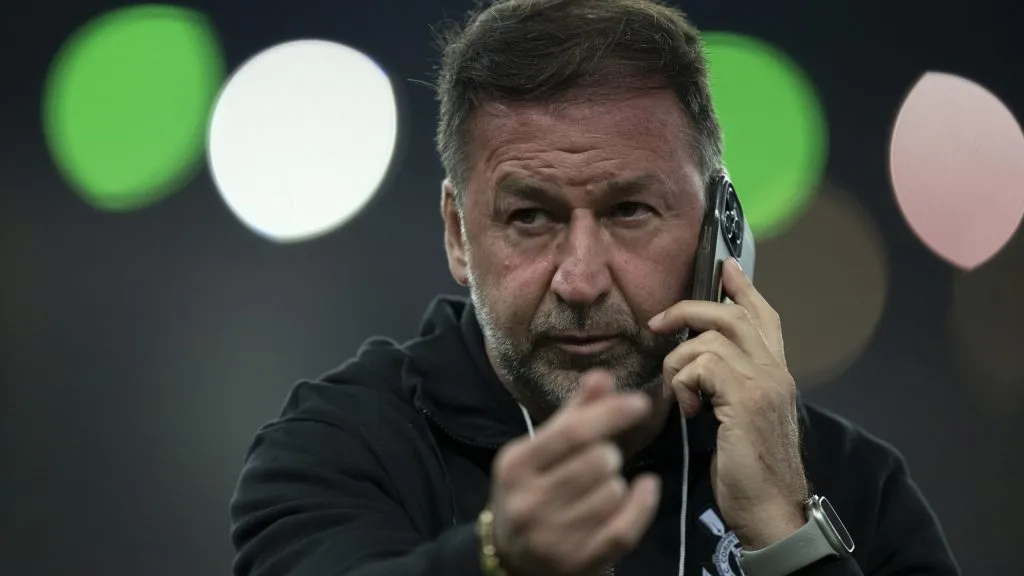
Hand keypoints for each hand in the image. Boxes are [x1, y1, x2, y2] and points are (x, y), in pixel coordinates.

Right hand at [487, 372, 661, 575]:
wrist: (510, 558)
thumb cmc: (530, 490)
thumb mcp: (540, 450)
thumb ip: (572, 414)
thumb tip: (601, 376)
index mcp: (516, 465)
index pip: (571, 433)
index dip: (610, 414)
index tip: (640, 403)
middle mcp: (528, 502)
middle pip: (597, 462)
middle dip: (610, 454)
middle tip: (602, 461)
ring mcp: (551, 537)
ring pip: (613, 493)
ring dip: (617, 484)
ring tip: (601, 488)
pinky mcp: (576, 562)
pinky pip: (624, 529)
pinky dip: (642, 505)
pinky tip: (645, 488)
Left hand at [648, 258, 807, 549]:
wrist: (770, 509)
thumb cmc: (750, 468)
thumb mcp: (741, 417)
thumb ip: (730, 384)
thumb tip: (700, 362)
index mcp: (775, 372)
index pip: (764, 315)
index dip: (743, 287)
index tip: (725, 265)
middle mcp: (775, 369)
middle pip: (731, 314)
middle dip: (688, 311)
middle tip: (658, 324)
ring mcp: (763, 382)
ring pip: (709, 338)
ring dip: (679, 362)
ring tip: (679, 394)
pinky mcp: (746, 398)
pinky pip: (702, 365)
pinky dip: (683, 383)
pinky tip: (686, 410)